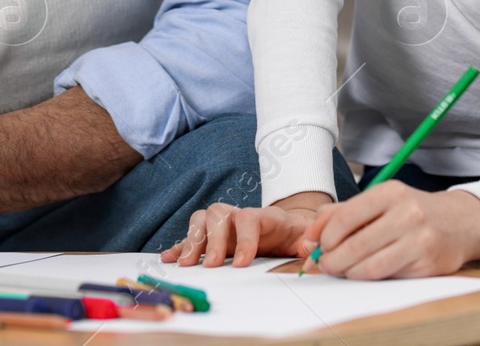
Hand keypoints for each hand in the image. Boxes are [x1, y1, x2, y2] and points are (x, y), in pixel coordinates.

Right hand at [162, 191, 330, 267]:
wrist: (286, 227)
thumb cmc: (294, 233)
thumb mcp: (306, 235)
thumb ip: (309, 240)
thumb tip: (310, 247)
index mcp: (262, 216)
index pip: (248, 218)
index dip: (244, 239)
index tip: (241, 264)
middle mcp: (237, 215)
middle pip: (217, 214)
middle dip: (212, 239)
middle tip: (212, 265)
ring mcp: (222, 224)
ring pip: (201, 220)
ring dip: (191, 240)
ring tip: (186, 264)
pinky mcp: (211, 237)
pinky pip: (190, 237)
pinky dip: (179, 246)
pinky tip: (169, 258)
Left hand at [302, 182, 479, 278]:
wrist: (459, 223)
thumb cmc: (410, 212)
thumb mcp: (378, 201)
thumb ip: (339, 215)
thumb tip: (308, 239)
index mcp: (390, 192)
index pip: (345, 217)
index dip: (326, 237)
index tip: (320, 247)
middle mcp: (407, 213)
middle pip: (355, 245)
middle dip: (333, 260)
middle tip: (325, 265)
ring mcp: (420, 239)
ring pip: (371, 267)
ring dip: (350, 273)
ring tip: (344, 270)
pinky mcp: (429, 264)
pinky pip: (390, 277)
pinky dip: (371, 279)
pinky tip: (367, 272)